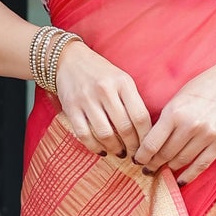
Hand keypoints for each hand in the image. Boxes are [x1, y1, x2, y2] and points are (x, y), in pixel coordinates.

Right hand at [53, 39, 151, 158]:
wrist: (68, 59)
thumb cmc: (100, 73)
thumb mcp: (121, 79)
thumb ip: (133, 101)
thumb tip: (145, 133)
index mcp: (123, 82)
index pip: (140, 116)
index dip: (146, 137)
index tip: (148, 147)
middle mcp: (105, 90)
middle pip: (124, 128)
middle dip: (132, 147)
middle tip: (135, 155)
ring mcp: (87, 99)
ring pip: (105, 134)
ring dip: (115, 149)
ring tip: (120, 153)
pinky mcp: (71, 108)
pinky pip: (84, 135)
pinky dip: (95, 147)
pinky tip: (102, 151)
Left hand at [132, 58, 215, 185]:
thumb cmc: (199, 89)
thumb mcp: (175, 100)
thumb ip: (163, 122)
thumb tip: (148, 146)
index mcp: (174, 113)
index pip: (152, 144)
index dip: (142, 156)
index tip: (137, 161)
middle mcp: (191, 125)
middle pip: (165, 154)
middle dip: (154, 164)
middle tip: (147, 169)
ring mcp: (207, 135)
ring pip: (182, 161)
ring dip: (169, 168)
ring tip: (162, 170)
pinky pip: (201, 165)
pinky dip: (189, 175)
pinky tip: (180, 181)